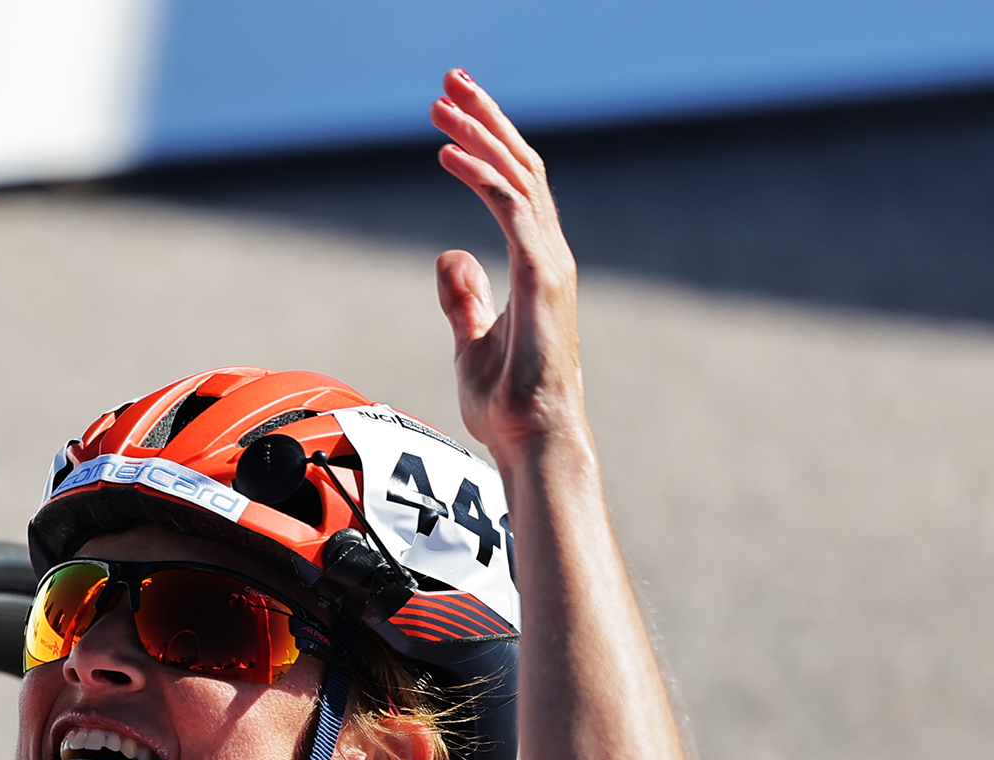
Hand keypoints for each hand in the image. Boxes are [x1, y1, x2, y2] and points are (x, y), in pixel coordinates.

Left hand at [430, 71, 584, 458]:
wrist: (532, 443)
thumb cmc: (508, 407)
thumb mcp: (472, 342)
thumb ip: (465, 297)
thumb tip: (450, 256)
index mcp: (537, 264)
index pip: (514, 186)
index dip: (485, 144)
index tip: (450, 114)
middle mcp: (550, 254)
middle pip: (521, 166)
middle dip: (485, 119)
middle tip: (450, 82)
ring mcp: (551, 263)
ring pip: (518, 176)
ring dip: (480, 133)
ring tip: (442, 102)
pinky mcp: (543, 277)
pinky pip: (512, 209)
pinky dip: (480, 174)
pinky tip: (447, 153)